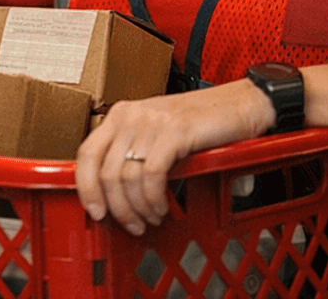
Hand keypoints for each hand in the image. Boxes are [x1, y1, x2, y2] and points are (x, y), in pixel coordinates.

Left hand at [74, 78, 274, 235]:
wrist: (240, 103)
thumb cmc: (200, 122)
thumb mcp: (157, 132)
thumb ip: (133, 151)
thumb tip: (112, 194)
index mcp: (121, 114)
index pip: (86, 153)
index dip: (86, 187)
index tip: (95, 212)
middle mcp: (131, 115)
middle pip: (105, 172)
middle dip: (117, 208)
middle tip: (132, 225)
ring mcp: (152, 121)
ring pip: (127, 178)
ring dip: (138, 208)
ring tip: (151, 218)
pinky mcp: (175, 131)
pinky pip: (152, 175)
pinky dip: (155, 199)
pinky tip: (163, 208)